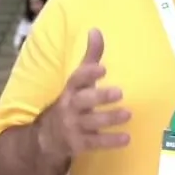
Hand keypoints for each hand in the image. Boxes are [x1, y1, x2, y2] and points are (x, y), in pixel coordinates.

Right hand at [39, 29, 130, 158]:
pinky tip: (126, 138)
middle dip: (100, 96)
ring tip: (128, 114)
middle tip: (119, 92)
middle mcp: (69, 107)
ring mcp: (73, 127)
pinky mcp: (78, 144)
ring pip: (91, 122)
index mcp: (70, 90)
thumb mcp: (78, 81)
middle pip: (82, 101)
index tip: (102, 68)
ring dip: (109, 119)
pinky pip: (95, 143)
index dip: (88, 74)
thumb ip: (90, 57)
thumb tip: (96, 30)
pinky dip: (110, 141)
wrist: (46, 138)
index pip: (76, 79)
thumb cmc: (71, 102)